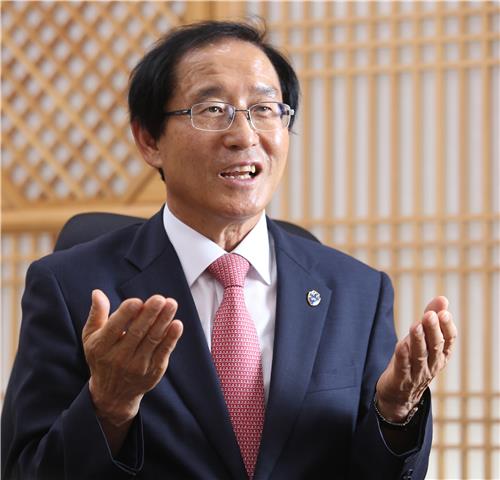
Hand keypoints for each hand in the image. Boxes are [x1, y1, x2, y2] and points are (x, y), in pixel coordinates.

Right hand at [82, 290, 182, 426]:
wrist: (113, 394)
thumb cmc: (102, 357)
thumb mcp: (91, 337)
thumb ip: (97, 314)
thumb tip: (97, 292)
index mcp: (102, 346)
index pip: (114, 328)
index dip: (125, 314)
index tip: (137, 301)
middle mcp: (119, 357)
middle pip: (137, 332)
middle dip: (149, 314)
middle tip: (160, 298)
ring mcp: (137, 365)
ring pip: (152, 340)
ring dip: (164, 321)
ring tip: (171, 304)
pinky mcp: (153, 370)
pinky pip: (163, 352)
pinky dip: (171, 338)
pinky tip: (177, 324)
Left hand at [376, 296, 456, 421]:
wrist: (398, 394)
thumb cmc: (412, 360)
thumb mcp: (422, 339)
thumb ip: (431, 319)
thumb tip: (442, 298)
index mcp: (440, 355)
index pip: (448, 340)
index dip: (447, 326)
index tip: (444, 312)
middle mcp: (432, 364)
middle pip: (435, 346)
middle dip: (433, 330)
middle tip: (430, 315)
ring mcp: (417, 373)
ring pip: (420, 356)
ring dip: (418, 340)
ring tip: (416, 325)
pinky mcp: (401, 379)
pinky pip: (403, 367)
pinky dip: (402, 356)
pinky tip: (401, 345)